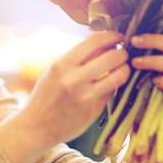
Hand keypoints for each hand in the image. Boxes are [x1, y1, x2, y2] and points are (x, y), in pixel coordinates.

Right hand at [0, 31, 129, 162]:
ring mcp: (85, 97)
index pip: (94, 42)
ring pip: (118, 76)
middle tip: (123, 53)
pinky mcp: (94, 111)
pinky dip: (115, 85)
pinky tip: (111, 82)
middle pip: (111, 57)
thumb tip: (103, 43)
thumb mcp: (55, 71)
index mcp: (62, 65)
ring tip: (124, 67)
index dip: (110, 36)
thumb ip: (76, 58)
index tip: (117, 36)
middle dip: (122, 53)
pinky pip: (112, 92)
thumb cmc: (46, 94)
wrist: (37, 126)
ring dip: (125, 69)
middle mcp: (74, 80)